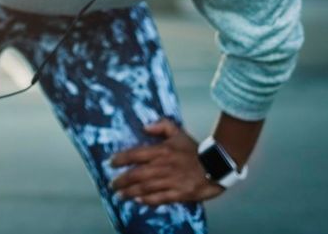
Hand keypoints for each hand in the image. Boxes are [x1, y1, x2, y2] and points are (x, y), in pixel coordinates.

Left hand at [108, 118, 225, 206]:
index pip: (136, 154)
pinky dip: (148, 200)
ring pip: (145, 188)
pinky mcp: (179, 193)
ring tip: (119, 195)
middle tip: (112, 184)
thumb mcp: (178, 133)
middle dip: (122, 180)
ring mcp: (171, 181)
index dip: (121, 159)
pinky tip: (138, 200)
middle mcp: (163, 166)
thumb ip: (162, 126)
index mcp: (162, 151)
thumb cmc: (194, 150)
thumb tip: (144, 127)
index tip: (111, 163)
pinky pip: (160, 198)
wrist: (216, 166)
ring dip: (130, 192)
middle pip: (137, 174)